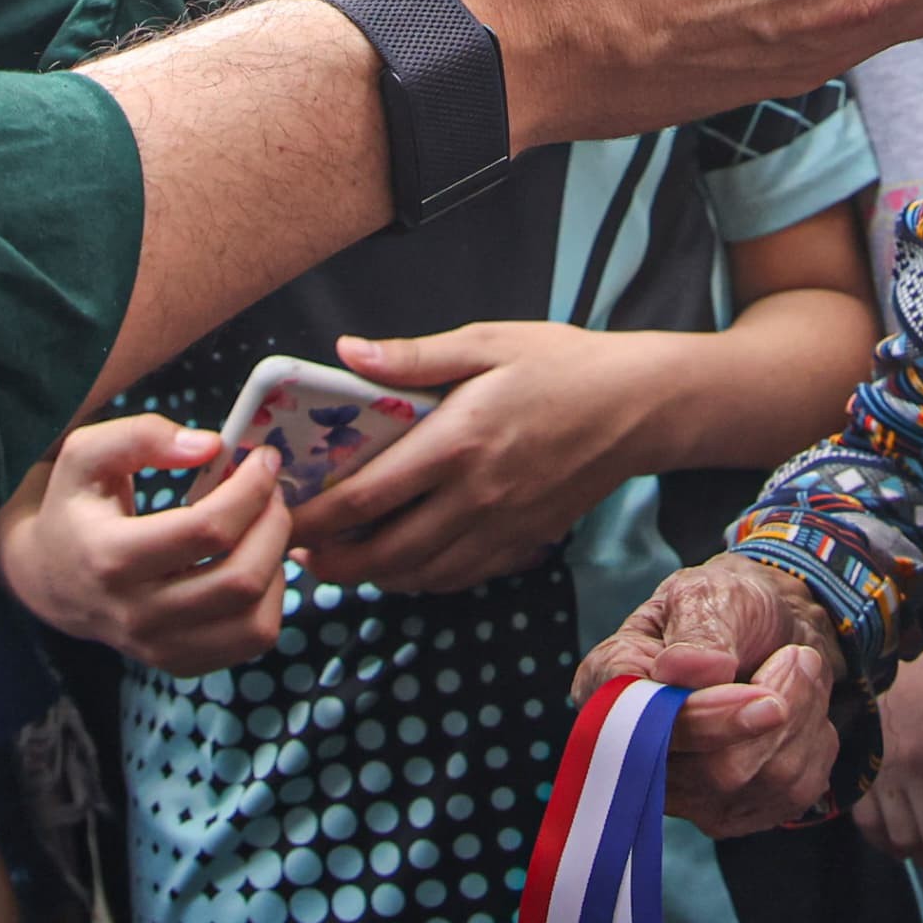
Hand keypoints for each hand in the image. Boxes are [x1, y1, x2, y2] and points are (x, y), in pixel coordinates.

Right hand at [0, 415, 293, 674]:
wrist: (49, 577)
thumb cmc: (76, 506)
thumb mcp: (87, 454)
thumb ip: (142, 436)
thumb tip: (211, 447)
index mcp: (110, 557)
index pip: (206, 530)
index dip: (250, 489)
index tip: (264, 459)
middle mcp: (134, 614)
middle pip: (241, 580)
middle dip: (274, 524)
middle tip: (272, 490)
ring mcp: (157, 647)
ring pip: (255, 623)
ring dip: (277, 565)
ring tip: (265, 526)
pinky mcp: (179, 663)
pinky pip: (251, 642)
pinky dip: (270, 600)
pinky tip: (253, 562)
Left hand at [286, 322, 636, 594]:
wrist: (638, 405)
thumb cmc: (562, 365)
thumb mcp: (487, 341)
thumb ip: (414, 356)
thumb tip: (347, 352)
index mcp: (458, 442)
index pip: (367, 496)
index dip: (317, 517)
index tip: (284, 515)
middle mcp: (476, 495)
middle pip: (386, 551)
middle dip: (334, 561)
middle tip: (298, 555)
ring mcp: (502, 526)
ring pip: (421, 574)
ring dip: (372, 577)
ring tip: (339, 564)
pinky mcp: (524, 541)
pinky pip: (460, 577)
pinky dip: (421, 580)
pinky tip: (401, 566)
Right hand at [574, 554, 847, 831]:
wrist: (770, 631)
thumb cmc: (727, 607)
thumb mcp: (709, 593)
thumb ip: (696, 630)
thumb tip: (682, 672)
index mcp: (609, 688)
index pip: (647, 730)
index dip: (709, 720)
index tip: (768, 697)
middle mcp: (635, 754)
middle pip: (714, 771)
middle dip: (776, 712)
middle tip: (797, 658)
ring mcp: (684, 795)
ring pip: (760, 783)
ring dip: (802, 719)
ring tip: (798, 669)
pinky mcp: (731, 813)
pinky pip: (789, 796)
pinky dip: (814, 746)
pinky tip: (802, 711)